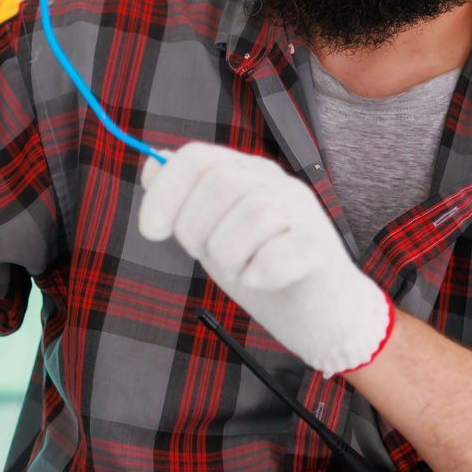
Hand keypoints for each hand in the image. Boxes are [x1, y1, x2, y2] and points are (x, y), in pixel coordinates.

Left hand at [136, 142, 393, 375]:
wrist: (321, 314)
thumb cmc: (262, 270)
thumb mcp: (212, 233)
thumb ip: (184, 202)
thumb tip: (151, 168)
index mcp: (244, 173)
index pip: (196, 157)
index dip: (165, 192)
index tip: (151, 231)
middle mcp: (275, 183)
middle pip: (219, 183)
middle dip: (196, 229)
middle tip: (210, 256)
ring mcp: (303, 212)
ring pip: (250, 213)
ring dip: (229, 253)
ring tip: (239, 269)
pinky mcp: (320, 248)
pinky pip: (281, 250)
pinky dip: (260, 271)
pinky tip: (258, 280)